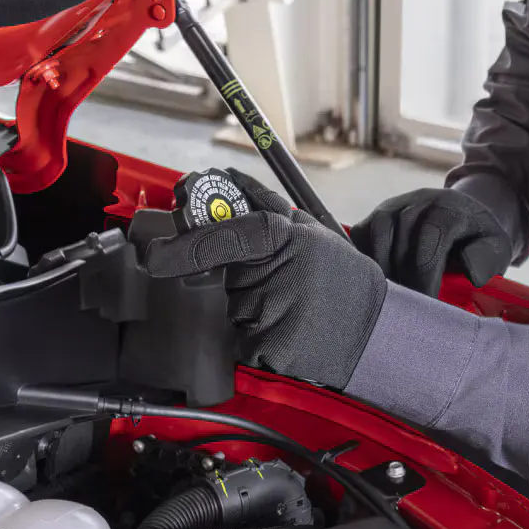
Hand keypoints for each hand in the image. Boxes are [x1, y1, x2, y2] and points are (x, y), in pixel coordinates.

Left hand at [142, 170, 386, 389]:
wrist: (373, 329)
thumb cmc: (342, 276)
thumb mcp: (311, 230)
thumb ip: (266, 208)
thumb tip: (226, 177)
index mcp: (281, 239)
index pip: (223, 238)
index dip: (186, 247)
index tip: (155, 257)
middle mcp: (271, 277)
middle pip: (230, 278)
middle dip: (246, 278)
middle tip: (287, 281)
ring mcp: (268, 316)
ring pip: (238, 310)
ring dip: (257, 308)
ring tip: (296, 307)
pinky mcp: (267, 351)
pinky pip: (245, 341)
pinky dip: (262, 337)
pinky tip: (292, 330)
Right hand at [349, 188, 512, 296]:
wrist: (465, 217)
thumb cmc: (479, 242)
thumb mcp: (496, 249)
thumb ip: (487, 260)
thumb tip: (471, 274)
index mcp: (451, 208)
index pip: (431, 237)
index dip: (425, 275)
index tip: (428, 304)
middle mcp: (420, 200)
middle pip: (401, 238)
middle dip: (404, 278)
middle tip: (409, 310)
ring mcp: (395, 205)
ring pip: (377, 235)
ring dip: (382, 270)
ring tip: (393, 298)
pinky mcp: (377, 216)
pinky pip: (361, 235)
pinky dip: (366, 259)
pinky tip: (380, 282)